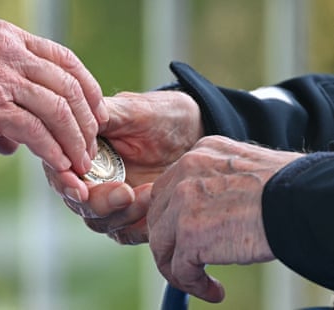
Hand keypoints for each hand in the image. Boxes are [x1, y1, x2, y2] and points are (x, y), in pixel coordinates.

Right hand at [44, 90, 203, 242]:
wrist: (194, 135)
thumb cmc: (162, 116)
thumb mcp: (137, 110)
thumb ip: (106, 115)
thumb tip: (75, 118)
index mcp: (80, 148)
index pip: (59, 170)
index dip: (64, 183)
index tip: (82, 190)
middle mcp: (88, 177)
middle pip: (77, 202)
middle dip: (100, 202)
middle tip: (126, 192)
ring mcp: (109, 199)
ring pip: (99, 221)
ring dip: (124, 213)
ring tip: (151, 192)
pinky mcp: (130, 216)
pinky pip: (125, 233)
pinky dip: (139, 227)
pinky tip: (156, 206)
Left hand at [148, 135, 302, 302]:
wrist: (303, 200)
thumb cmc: (286, 188)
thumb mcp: (241, 172)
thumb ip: (215, 185)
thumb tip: (202, 214)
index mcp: (198, 155)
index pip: (166, 189)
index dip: (168, 217)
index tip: (177, 236)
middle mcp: (185, 172)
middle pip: (158, 216)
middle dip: (168, 243)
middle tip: (183, 261)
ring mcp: (184, 202)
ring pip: (162, 245)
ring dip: (177, 268)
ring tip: (198, 281)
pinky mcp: (190, 233)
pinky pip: (178, 269)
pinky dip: (192, 285)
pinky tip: (213, 290)